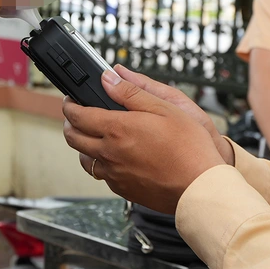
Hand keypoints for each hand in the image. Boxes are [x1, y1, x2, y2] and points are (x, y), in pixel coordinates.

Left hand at [62, 66, 227, 213]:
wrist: (199, 187)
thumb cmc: (188, 147)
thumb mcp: (164, 107)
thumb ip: (132, 92)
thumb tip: (108, 79)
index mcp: (116, 130)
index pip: (78, 116)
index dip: (70, 105)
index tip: (71, 100)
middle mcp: (109, 154)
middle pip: (73, 138)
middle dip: (70, 124)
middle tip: (77, 115)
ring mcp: (114, 174)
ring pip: (84, 159)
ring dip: (83, 146)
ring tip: (94, 137)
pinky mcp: (123, 189)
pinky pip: (102, 175)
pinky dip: (101, 163)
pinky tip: (115, 157)